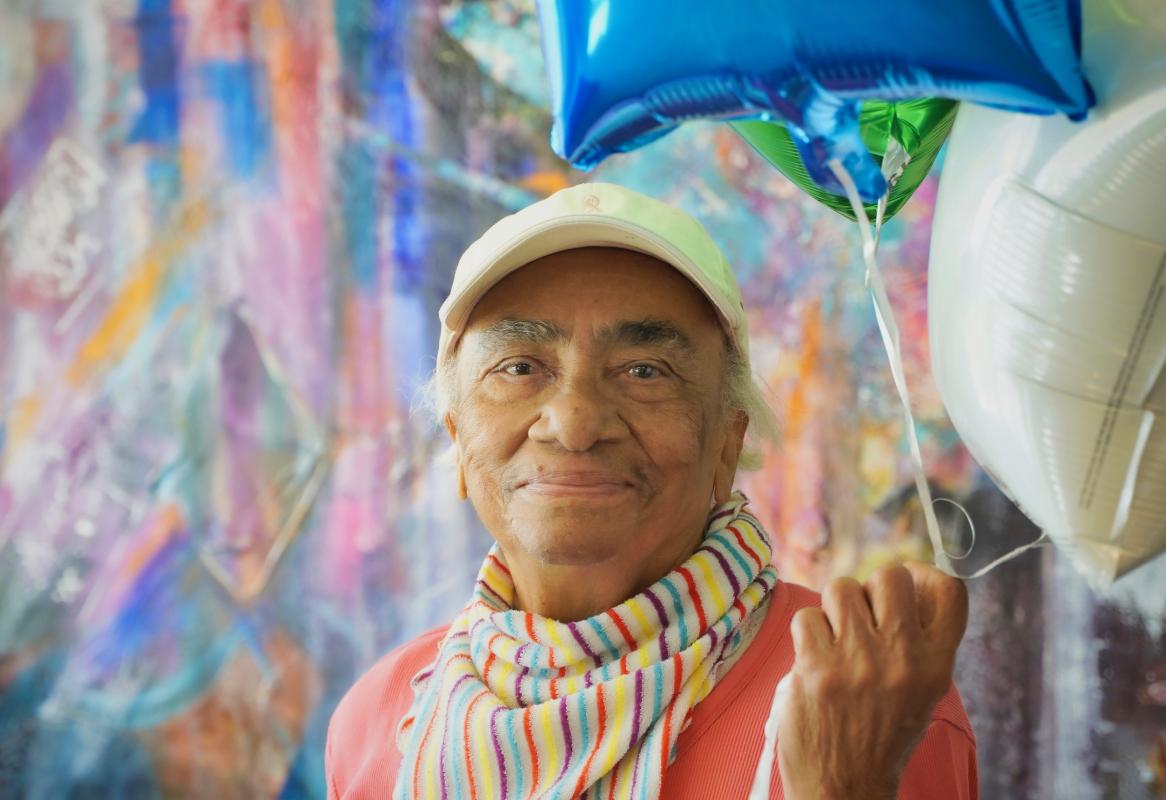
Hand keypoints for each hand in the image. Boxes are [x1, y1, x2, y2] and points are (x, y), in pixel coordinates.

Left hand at [775, 562, 967, 799]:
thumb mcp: (920, 691)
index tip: (908, 581)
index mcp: (937, 665)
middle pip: (890, 576)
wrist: (845, 788)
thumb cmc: (880, 734)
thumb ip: (918, 640)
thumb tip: (903, 579)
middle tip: (860, 619)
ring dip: (832, 609)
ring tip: (835, 642)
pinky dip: (806, 634)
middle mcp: (904, 659)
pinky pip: (806, 617)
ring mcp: (859, 662)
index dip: (924, 573)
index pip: (950, 592)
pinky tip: (815, 661)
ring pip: (840, 588)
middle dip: (869, 588)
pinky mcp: (817, 668)